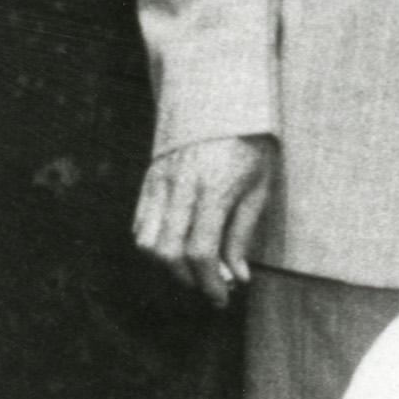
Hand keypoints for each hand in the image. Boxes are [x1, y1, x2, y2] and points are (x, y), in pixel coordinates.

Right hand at [132, 134, 277, 302]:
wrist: (224, 100)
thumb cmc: (252, 145)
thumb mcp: (260, 189)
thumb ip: (242, 234)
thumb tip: (237, 277)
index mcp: (215, 190)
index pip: (201, 251)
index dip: (209, 283)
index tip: (221, 299)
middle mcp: (181, 187)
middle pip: (167, 251)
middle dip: (187, 279)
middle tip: (209, 287)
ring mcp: (159, 181)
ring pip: (145, 240)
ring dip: (166, 265)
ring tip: (193, 269)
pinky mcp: (148, 178)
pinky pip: (138, 222)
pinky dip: (152, 243)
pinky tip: (176, 247)